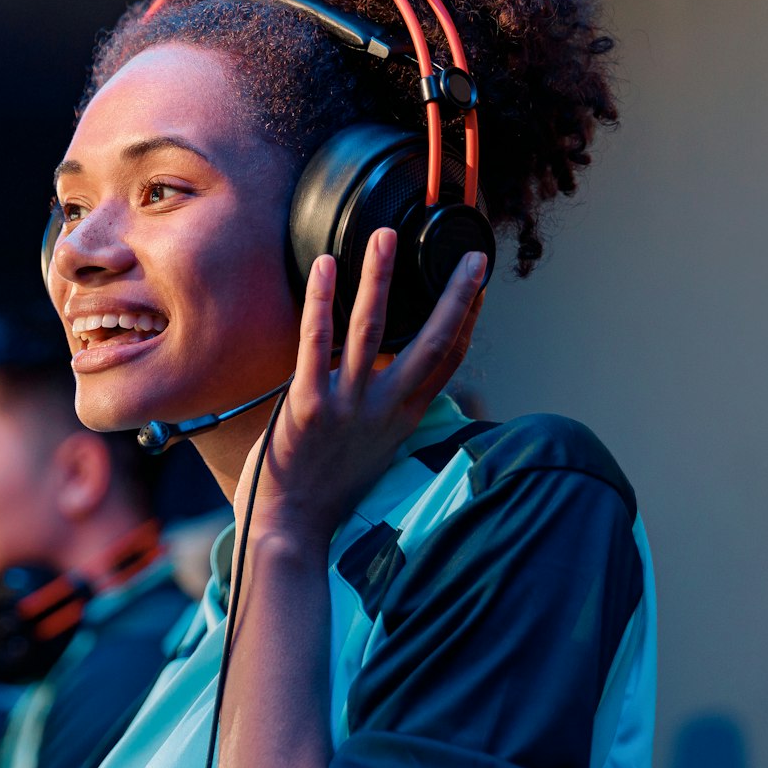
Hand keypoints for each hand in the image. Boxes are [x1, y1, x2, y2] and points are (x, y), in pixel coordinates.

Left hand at [239, 230, 484, 538]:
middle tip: (470, 256)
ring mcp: (348, 407)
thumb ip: (381, 414)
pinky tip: (323, 266)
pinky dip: (320, 302)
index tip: (477, 285)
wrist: (290, 531)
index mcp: (403, 420)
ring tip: (386, 236)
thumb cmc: (323, 492)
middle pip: (430, 342)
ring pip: (372, 329)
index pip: (448, 362)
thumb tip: (381, 379)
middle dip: (453, 296)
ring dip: (380, 277)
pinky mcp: (309, 406)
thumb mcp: (371, 453)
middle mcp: (384, 410)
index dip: (467, 320)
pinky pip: (316, 342)